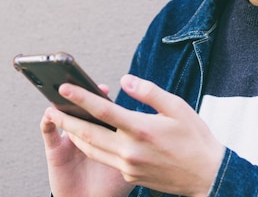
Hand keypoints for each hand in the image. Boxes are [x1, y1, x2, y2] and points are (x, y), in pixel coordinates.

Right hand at [40, 84, 132, 196]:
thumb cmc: (112, 188)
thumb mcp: (131, 165)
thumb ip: (138, 146)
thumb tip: (146, 125)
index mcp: (106, 136)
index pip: (104, 113)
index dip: (103, 100)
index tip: (105, 88)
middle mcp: (87, 136)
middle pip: (83, 111)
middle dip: (82, 97)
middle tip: (82, 83)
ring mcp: (69, 142)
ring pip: (66, 118)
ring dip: (65, 103)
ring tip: (62, 92)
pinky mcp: (55, 152)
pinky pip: (49, 134)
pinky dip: (48, 121)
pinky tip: (50, 114)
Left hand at [46, 75, 224, 196]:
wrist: (207, 176)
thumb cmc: (195, 139)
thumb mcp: (177, 107)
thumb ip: (149, 92)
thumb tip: (126, 80)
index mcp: (142, 129)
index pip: (103, 110)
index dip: (81, 98)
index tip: (65, 88)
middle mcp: (131, 150)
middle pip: (89, 134)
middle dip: (67, 121)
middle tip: (50, 109)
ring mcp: (129, 166)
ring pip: (93, 150)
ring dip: (75, 136)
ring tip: (63, 123)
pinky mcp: (130, 177)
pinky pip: (107, 160)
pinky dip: (95, 148)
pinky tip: (90, 138)